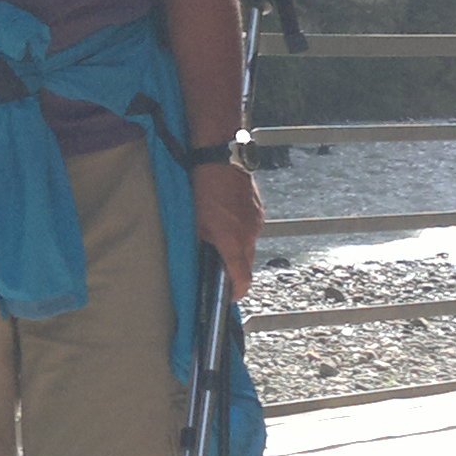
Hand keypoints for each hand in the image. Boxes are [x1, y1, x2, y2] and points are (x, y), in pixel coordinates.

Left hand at [192, 161, 262, 299]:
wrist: (221, 159)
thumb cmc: (204, 188)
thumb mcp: (196, 222)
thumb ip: (203, 245)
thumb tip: (203, 259)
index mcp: (233, 241)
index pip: (242, 277)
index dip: (238, 291)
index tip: (231, 296)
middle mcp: (250, 234)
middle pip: (247, 263)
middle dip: (236, 270)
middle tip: (222, 270)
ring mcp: (257, 221)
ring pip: (250, 245)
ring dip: (238, 248)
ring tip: (222, 240)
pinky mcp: (259, 210)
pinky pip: (252, 229)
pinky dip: (241, 232)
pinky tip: (228, 222)